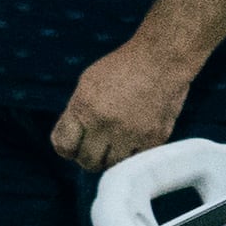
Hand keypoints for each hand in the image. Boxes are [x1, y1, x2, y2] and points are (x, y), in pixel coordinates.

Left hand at [50, 35, 194, 175]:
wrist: (162, 59)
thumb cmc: (123, 67)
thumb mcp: (88, 83)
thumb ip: (76, 113)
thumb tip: (67, 144)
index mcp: (84, 107)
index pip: (64, 145)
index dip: (67, 148)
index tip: (74, 146)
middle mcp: (105, 123)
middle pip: (87, 161)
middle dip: (89, 156)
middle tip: (97, 147)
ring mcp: (130, 134)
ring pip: (112, 165)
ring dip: (111, 158)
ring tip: (116, 143)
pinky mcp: (153, 139)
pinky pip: (136, 160)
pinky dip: (133, 154)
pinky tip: (135, 139)